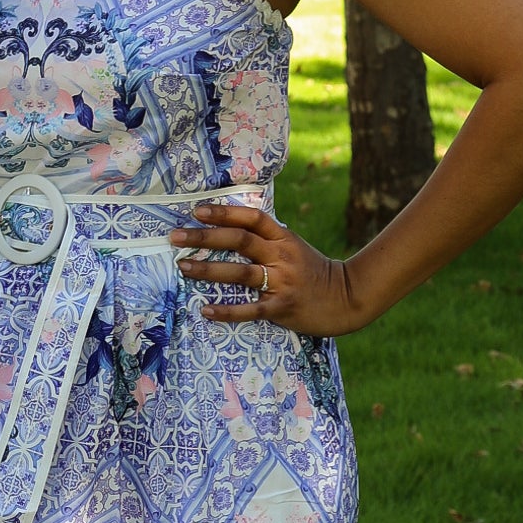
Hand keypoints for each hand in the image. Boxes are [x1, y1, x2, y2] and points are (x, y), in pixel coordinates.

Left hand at [171, 200, 368, 334]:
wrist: (346, 298)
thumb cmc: (312, 272)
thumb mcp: (293, 247)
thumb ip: (267, 239)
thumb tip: (229, 227)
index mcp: (283, 238)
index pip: (251, 219)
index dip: (224, 213)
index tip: (196, 211)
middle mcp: (282, 256)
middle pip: (240, 241)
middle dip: (205, 237)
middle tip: (176, 237)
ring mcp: (283, 282)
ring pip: (241, 273)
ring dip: (209, 269)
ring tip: (183, 266)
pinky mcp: (283, 307)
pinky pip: (251, 310)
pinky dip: (227, 311)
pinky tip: (206, 310)